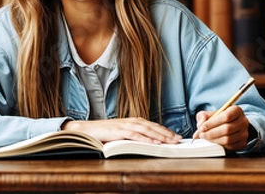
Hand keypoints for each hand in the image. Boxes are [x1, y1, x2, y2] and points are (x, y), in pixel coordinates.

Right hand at [62, 117, 181, 144]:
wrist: (86, 130)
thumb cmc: (104, 133)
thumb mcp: (122, 134)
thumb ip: (134, 136)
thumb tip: (148, 143)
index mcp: (132, 121)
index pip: (152, 125)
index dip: (165, 131)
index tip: (176, 136)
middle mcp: (130, 121)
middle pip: (152, 126)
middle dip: (166, 133)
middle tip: (178, 140)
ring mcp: (124, 125)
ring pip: (146, 130)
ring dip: (160, 135)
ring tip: (170, 141)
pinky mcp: (118, 131)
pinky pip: (135, 135)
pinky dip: (145, 138)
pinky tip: (154, 142)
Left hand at [192, 106, 249, 150]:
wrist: (231, 125)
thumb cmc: (219, 119)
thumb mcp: (210, 113)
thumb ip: (203, 117)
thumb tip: (200, 126)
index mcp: (236, 110)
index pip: (226, 116)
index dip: (212, 123)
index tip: (202, 127)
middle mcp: (243, 121)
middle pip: (227, 129)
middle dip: (211, 133)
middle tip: (202, 135)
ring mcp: (244, 133)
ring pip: (228, 139)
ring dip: (214, 140)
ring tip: (206, 138)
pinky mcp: (243, 143)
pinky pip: (230, 146)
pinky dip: (219, 145)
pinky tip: (213, 142)